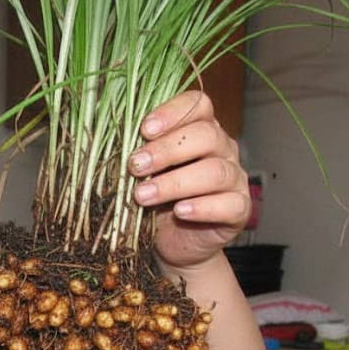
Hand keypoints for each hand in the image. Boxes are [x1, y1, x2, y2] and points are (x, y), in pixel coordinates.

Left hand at [128, 90, 249, 272]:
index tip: (144, 129)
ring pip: (215, 171)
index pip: (197, 105)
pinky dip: (203, 207)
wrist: (170, 244)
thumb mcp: (141, 175)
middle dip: (167, 150)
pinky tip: (180, 212)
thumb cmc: (153, 202)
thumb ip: (136, 156)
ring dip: (174, 183)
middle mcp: (222, 149)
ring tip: (142, 196)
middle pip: (206, 135)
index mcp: (200, 130)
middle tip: (135, 166)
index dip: (172, 112)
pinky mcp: (239, 210)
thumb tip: (110, 143)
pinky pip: (230, 204)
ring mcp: (234, 179)